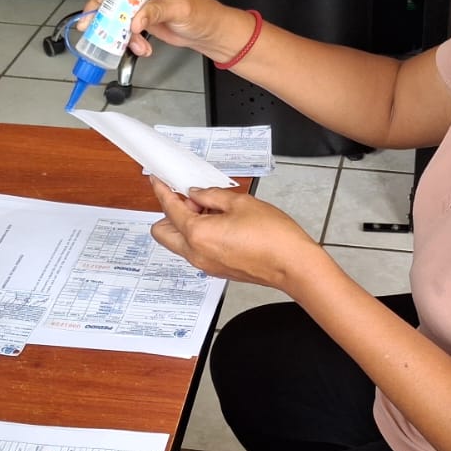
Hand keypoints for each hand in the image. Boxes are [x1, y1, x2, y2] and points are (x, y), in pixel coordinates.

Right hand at [87, 0, 240, 58]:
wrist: (207, 32)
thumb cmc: (203, 13)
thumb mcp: (181, 9)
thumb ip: (157, 11)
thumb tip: (137, 18)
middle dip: (106, 5)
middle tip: (100, 18)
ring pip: (113, 6)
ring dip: (113, 24)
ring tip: (119, 38)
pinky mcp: (137, 12)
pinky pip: (121, 22)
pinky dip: (125, 35)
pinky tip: (137, 44)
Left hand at [147, 178, 320, 289]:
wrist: (292, 265)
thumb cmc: (273, 237)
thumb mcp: (241, 202)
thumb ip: (213, 195)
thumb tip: (198, 193)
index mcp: (197, 234)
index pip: (170, 208)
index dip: (162, 190)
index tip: (159, 181)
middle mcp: (196, 253)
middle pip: (162, 232)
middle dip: (170, 212)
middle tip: (192, 197)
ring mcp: (205, 265)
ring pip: (179, 242)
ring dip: (186, 224)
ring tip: (212, 209)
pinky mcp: (217, 269)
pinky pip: (196, 250)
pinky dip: (199, 235)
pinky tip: (221, 222)